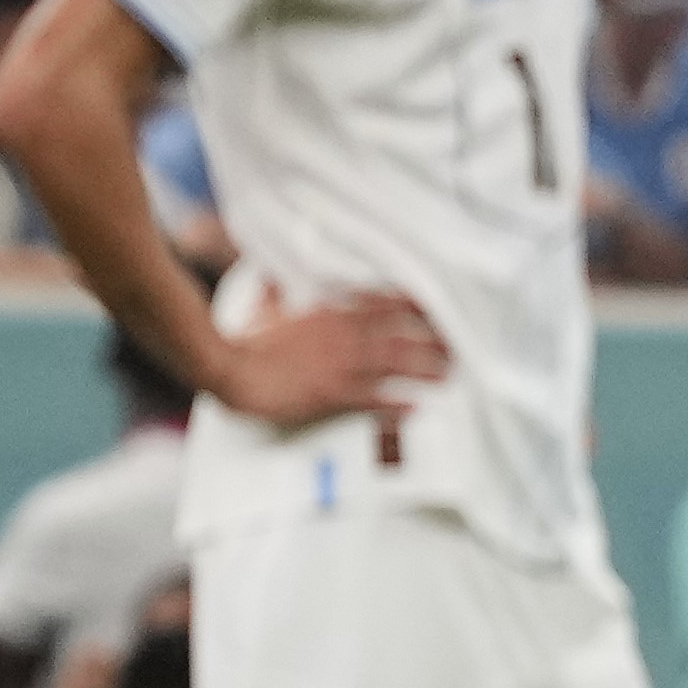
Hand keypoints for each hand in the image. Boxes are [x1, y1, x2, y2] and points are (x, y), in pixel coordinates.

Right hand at [207, 285, 447, 431]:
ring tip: (447, 376)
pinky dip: (396, 404)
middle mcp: (342, 336)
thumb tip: (274, 279)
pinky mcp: (330, 393)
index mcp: (331, 314)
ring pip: (394, 365)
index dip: (415, 310)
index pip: (384, 305)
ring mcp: (339, 365)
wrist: (230, 368)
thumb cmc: (248, 340)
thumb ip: (279, 293)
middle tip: (458, 348)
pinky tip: (415, 407)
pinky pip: (372, 398)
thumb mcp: (268, 309)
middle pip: (400, 335)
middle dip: (432, 341)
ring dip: (424, 370)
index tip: (439, 312)